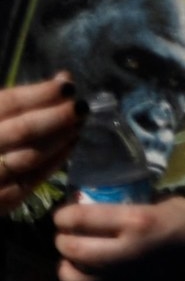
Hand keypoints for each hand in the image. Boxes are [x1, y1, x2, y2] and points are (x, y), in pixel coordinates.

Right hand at [0, 76, 76, 208]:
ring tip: (80, 122)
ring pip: (30, 156)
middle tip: (81, 107)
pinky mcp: (0, 201)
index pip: (7, 104)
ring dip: (61, 138)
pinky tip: (70, 144)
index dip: (40, 94)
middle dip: (57, 116)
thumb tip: (64, 78)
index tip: (68, 86)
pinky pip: (31, 180)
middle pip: (22, 131)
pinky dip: (55, 161)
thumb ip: (21, 102)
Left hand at [56, 194, 184, 280]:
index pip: (81, 218)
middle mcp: (125, 252)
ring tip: (75, 261)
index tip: (62, 216)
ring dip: (68, 267)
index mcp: (138, 221)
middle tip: (66, 236)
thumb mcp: (169, 204)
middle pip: (71, 248)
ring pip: (74, 279)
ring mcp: (125, 280)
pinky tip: (91, 279)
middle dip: (63, 240)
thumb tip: (106, 210)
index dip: (63, 216)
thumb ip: (136, 208)